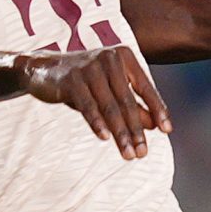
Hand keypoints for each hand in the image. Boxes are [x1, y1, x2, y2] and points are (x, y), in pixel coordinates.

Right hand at [17, 46, 170, 158]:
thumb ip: (132, 105)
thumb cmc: (85, 81)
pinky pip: (87, 105)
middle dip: (137, 130)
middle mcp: (109, 58)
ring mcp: (89, 67)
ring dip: (120, 133)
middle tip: (142, 153)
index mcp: (124, 57)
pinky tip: (105, 138)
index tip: (167, 130)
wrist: (43, 69)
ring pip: (109, 107)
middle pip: (128, 101)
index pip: (146, 87)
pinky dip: (97, 122)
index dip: (157, 109)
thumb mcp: (110, 92)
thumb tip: (155, 126)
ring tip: (128, 154)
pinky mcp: (71, 79)